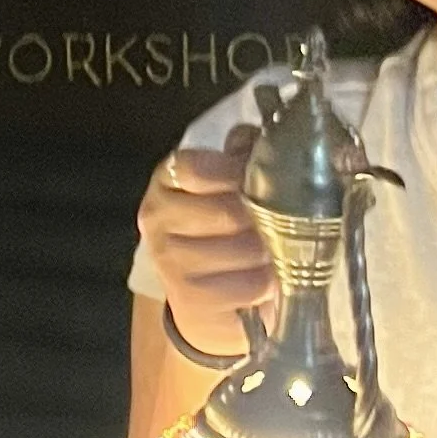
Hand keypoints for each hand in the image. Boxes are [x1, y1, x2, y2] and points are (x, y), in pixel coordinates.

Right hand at [138, 143, 275, 357]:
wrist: (204, 300)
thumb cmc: (223, 233)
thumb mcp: (230, 188)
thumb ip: (241, 156)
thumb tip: (252, 137)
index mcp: (167, 180)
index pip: (195, 167)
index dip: (233, 172)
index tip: (256, 182)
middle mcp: (157, 217)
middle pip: (228, 210)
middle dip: (262, 220)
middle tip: (279, 225)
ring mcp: (169, 260)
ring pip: (243, 249)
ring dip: (268, 253)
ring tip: (272, 253)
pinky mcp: (188, 297)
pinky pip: (247, 284)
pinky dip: (265, 284)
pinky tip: (265, 281)